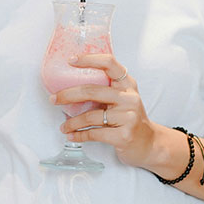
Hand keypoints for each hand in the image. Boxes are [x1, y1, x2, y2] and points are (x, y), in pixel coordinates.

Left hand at [52, 53, 159, 168]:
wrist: (150, 144)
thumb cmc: (130, 119)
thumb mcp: (124, 98)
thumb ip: (106, 89)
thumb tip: (71, 85)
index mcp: (127, 84)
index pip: (109, 63)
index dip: (89, 59)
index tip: (71, 60)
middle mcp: (129, 98)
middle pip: (92, 91)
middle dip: (68, 95)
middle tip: (54, 99)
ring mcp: (128, 117)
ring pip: (91, 116)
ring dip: (72, 122)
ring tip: (63, 126)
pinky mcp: (124, 135)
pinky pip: (94, 134)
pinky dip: (79, 135)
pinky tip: (72, 135)